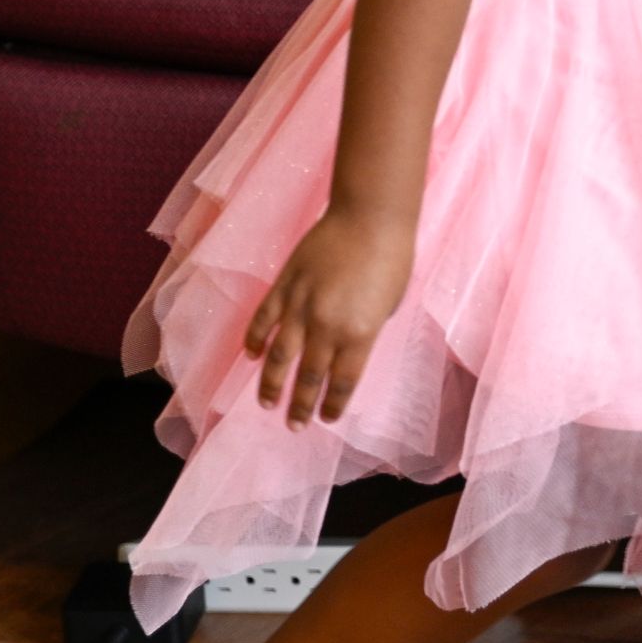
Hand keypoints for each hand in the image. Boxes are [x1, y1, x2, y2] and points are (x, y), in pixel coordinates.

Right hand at [245, 207, 413, 427]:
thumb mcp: (389, 303)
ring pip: (278, 356)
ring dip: (270, 383)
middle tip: (295, 425)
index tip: (326, 419)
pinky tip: (250, 355)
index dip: (333, 404)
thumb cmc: (391, 258)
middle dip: (301, 405)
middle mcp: (327, 326)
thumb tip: (346, 343)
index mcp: (360, 334)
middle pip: (309, 376)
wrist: (369, 218)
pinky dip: (253, 340)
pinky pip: (263, 321)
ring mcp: (301, 307)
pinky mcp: (284, 287)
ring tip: (266, 403)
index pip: (342, 381)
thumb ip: (364, 329)